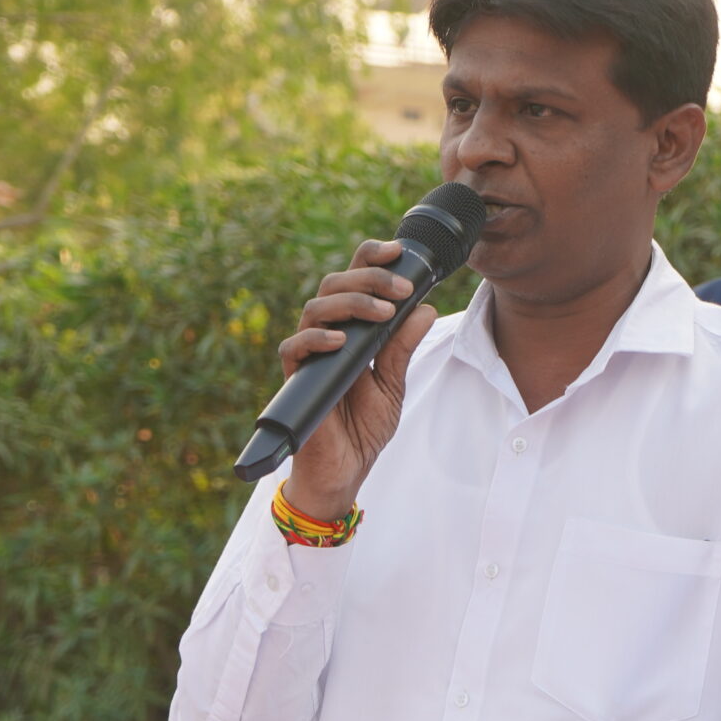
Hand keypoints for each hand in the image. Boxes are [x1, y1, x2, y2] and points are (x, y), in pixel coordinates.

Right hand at [276, 240, 437, 521]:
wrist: (346, 469)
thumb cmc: (363, 427)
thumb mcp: (393, 383)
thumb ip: (403, 346)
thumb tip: (426, 307)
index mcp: (351, 329)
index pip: (354, 281)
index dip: (371, 259)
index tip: (397, 251)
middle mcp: (327, 334)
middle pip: (335, 284)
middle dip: (370, 280)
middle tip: (401, 290)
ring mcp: (310, 354)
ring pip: (315, 307)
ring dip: (352, 304)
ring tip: (383, 314)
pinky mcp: (297, 378)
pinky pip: (294, 347)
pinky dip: (317, 338)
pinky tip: (342, 340)